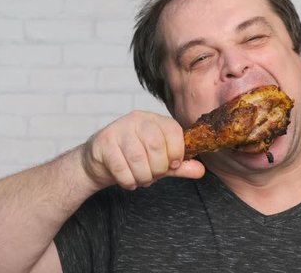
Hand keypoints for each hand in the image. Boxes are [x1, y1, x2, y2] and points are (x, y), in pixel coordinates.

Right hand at [81, 110, 204, 190]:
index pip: (173, 131)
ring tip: (140, 179)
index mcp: (154, 120)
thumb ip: (180, 165)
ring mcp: (118, 129)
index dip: (176, 152)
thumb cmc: (134, 159)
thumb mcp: (160, 162)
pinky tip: (128, 180)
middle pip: (156, 145)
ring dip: (142, 177)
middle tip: (152, 176)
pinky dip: (127, 180)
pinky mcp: (103, 142)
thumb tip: (201, 170)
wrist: (99, 162)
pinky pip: (120, 167)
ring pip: (138, 158)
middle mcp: (137, 119)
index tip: (172, 166)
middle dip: (157, 169)